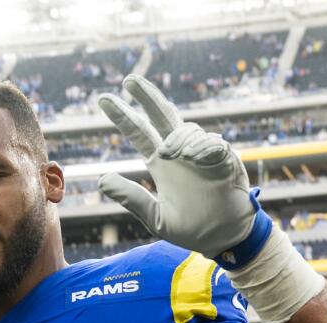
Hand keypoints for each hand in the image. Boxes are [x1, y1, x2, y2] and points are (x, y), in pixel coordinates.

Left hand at [97, 75, 258, 260]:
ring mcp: (202, 153)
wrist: (224, 239)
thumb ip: (131, 198)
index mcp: (161, 163)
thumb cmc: (192, 229)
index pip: (139, 133)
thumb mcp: (156, 217)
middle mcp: (180, 152)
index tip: (104, 99)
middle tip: (129, 80)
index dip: (123, 116)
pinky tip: (189, 156)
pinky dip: (200, 146)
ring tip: (167, 154)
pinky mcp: (224, 159)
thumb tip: (102, 180)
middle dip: (146, 96)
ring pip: (186, 129)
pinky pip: (212, 143)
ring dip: (174, 137)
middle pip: (161, 115)